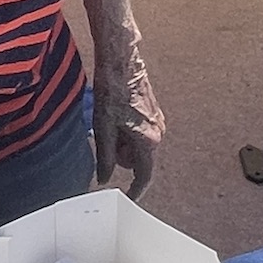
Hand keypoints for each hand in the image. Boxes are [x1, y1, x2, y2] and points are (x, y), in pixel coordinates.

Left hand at [94, 56, 164, 199]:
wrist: (122, 63)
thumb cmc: (113, 91)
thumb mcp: (104, 128)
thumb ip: (106, 158)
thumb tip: (104, 178)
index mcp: (148, 140)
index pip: (144, 175)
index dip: (136, 190)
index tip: (128, 200)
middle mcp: (157, 133)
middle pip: (137, 159)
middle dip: (120, 155)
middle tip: (105, 135)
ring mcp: (157, 122)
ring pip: (136, 145)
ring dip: (121, 141)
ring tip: (109, 120)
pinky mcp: (152, 113)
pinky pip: (138, 132)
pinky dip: (125, 130)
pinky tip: (115, 114)